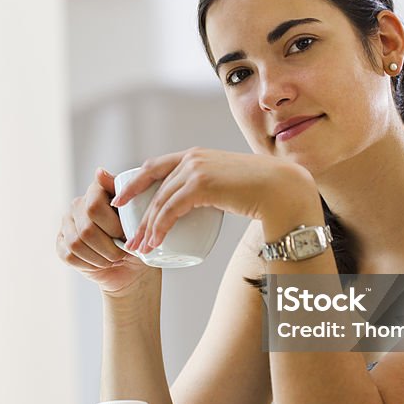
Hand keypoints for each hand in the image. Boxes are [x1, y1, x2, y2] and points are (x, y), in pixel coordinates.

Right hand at [57, 168, 154, 292]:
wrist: (130, 265)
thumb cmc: (137, 237)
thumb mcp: (138, 214)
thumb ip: (122, 192)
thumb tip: (99, 172)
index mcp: (96, 191)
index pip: (94, 206)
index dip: (112, 226)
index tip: (127, 236)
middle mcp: (77, 204)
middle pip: (87, 229)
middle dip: (109, 247)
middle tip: (123, 253)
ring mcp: (66, 224)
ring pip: (77, 244)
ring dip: (101, 257)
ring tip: (114, 259)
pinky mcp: (60, 243)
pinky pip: (70, 255)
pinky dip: (90, 264)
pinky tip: (101, 263)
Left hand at [111, 148, 318, 251]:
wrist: (281, 190)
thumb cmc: (261, 191)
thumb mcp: (228, 184)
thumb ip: (211, 188)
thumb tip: (204, 205)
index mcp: (196, 155)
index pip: (155, 166)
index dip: (135, 183)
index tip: (122, 200)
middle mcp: (192, 158)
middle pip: (153, 186)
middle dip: (138, 214)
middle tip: (131, 237)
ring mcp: (195, 169)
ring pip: (160, 201)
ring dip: (148, 228)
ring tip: (141, 248)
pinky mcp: (200, 184)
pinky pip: (171, 210)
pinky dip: (160, 228)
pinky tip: (156, 242)